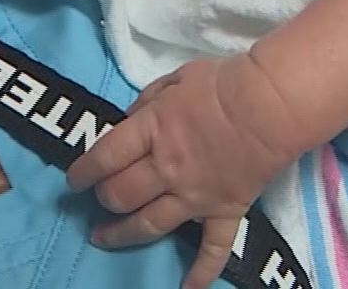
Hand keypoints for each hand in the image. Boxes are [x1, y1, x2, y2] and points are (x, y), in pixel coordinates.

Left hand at [66, 54, 301, 288]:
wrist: (273, 102)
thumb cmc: (224, 83)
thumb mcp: (175, 79)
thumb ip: (147, 102)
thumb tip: (129, 121)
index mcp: (152, 131)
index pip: (104, 156)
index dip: (83, 171)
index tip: (74, 180)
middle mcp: (167, 169)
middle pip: (121, 194)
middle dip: (104, 199)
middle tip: (102, 199)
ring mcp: (195, 196)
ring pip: (149, 224)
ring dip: (122, 234)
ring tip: (103, 239)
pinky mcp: (225, 211)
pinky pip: (212, 248)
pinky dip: (201, 272)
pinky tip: (188, 288)